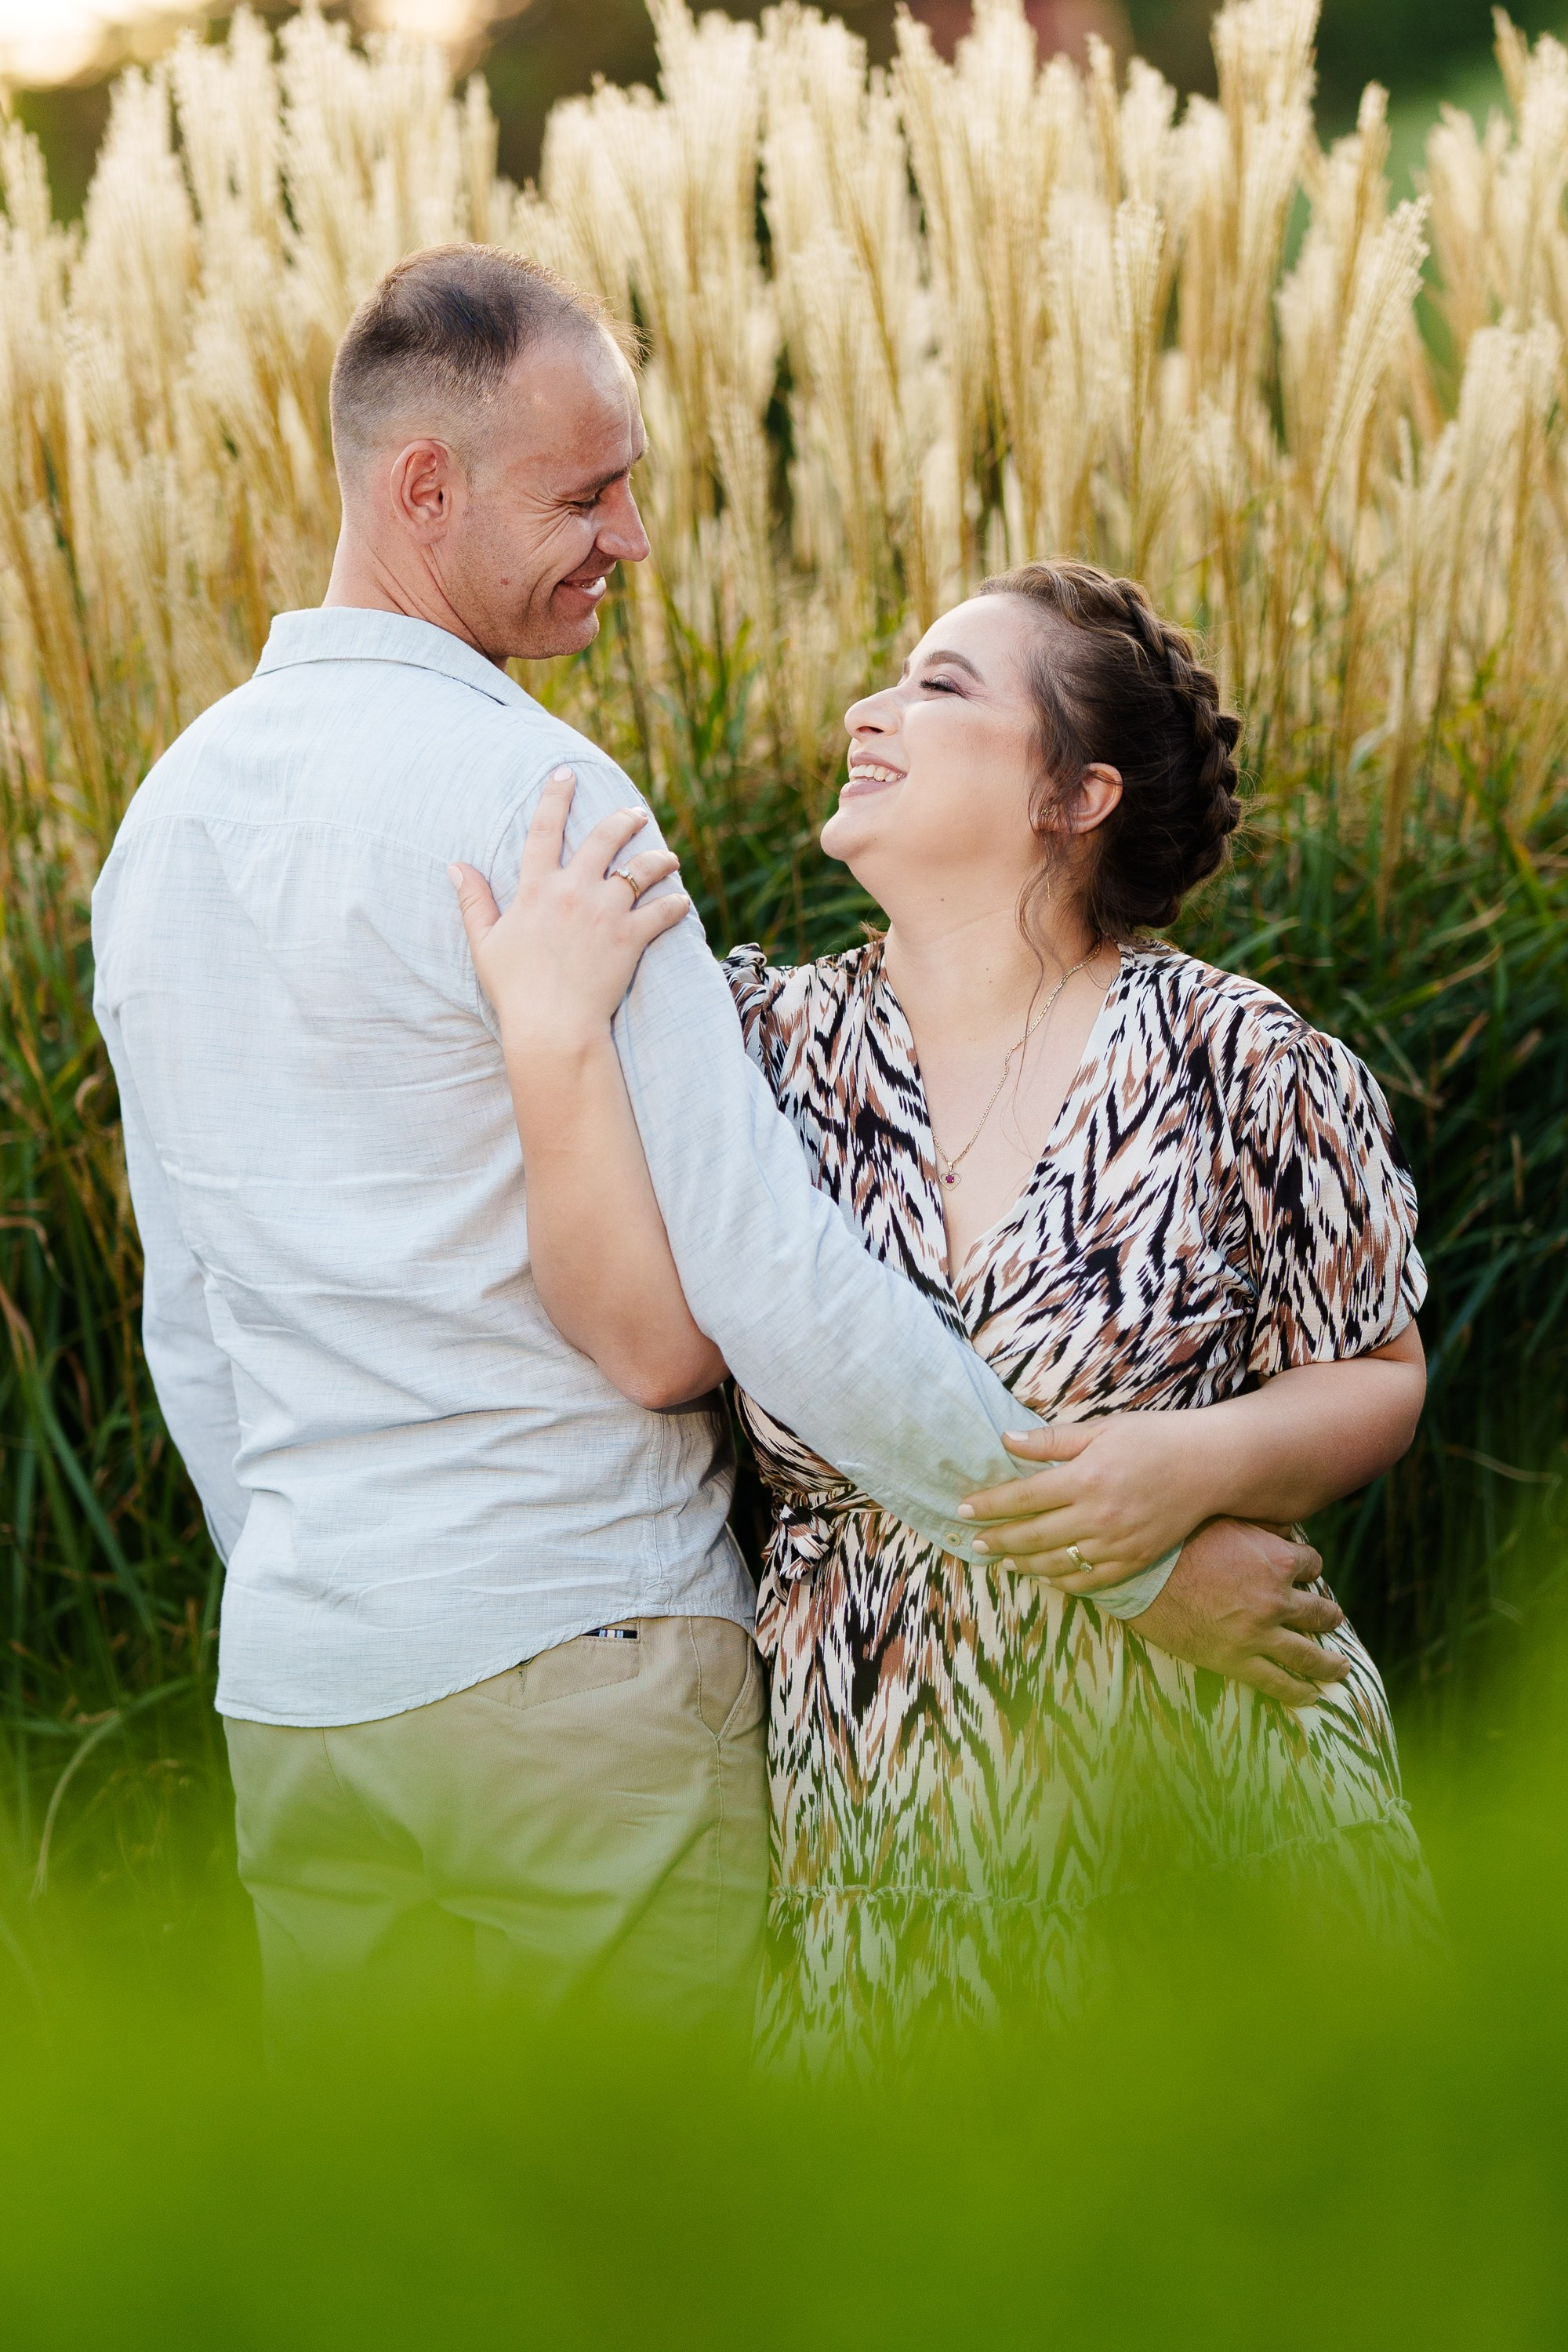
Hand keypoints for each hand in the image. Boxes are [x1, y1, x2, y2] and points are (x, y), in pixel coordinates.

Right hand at [450, 767, 688, 1046]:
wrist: (552, 1025)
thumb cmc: (516, 989)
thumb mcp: (486, 942)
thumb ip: (473, 901)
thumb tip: (455, 867)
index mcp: (537, 889)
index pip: (543, 830)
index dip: (555, 797)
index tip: (566, 773)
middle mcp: (573, 891)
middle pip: (604, 838)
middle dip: (624, 819)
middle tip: (636, 813)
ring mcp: (605, 913)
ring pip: (641, 869)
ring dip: (659, 859)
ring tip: (668, 857)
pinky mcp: (631, 938)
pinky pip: (662, 911)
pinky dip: (675, 904)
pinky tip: (682, 901)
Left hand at [959, 1413, 1210, 1588]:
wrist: (1211, 1466)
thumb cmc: (1154, 1439)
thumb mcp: (1103, 1429)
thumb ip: (1053, 1441)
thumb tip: (1007, 1441)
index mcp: (1086, 1478)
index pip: (1022, 1498)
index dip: (989, 1505)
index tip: (964, 1510)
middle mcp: (1098, 1515)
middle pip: (1032, 1536)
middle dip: (998, 1540)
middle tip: (975, 1542)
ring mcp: (1116, 1543)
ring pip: (1056, 1563)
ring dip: (1023, 1564)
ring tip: (1004, 1560)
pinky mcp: (1134, 1561)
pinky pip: (1088, 1581)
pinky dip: (1061, 1581)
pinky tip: (1045, 1575)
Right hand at [1126, 1518, 1349, 1706]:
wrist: (1144, 1574)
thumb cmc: (1180, 1539)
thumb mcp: (1228, 1520)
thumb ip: (1263, 1527)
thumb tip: (1286, 1530)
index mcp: (1278, 1561)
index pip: (1313, 1564)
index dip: (1310, 1567)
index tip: (1306, 1573)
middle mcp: (1277, 1599)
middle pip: (1319, 1612)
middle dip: (1330, 1616)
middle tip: (1334, 1620)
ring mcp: (1258, 1633)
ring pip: (1308, 1655)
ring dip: (1329, 1663)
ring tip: (1340, 1667)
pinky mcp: (1235, 1660)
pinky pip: (1276, 1682)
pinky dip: (1297, 1691)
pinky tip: (1310, 1695)